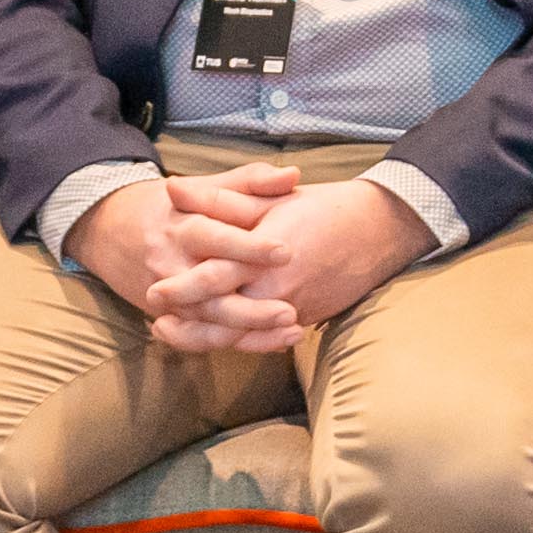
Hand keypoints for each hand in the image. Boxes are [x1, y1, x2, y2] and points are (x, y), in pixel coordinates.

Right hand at [66, 163, 293, 338]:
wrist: (111, 228)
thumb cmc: (175, 205)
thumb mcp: (207, 186)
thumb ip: (251, 181)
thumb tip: (293, 175)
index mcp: (181, 226)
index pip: (214, 237)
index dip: (248, 246)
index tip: (286, 251)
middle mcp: (171, 264)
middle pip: (208, 290)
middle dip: (248, 306)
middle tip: (289, 311)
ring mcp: (168, 295)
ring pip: (207, 320)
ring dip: (248, 331)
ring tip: (290, 332)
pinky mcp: (169, 315)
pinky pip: (200, 338)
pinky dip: (235, 342)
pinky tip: (272, 342)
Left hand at [131, 168, 439, 353]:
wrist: (377, 230)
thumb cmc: (321, 208)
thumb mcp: (267, 198)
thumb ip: (216, 199)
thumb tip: (171, 190)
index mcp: (265, 254)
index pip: (215, 279)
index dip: (183, 289)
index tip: (155, 294)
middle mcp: (277, 287)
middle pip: (224, 318)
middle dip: (188, 326)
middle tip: (158, 323)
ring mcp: (294, 308)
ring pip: (242, 336)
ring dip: (207, 339)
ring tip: (177, 335)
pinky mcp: (306, 318)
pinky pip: (266, 339)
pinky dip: (240, 342)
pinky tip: (221, 337)